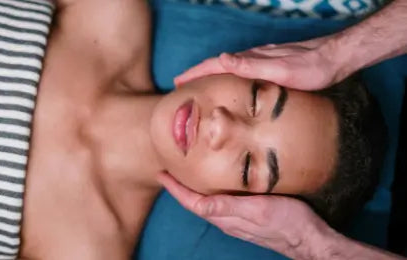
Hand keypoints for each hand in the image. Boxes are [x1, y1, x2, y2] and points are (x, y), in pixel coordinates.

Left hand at [157, 172, 336, 259]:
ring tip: (185, 173)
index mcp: (225, 217)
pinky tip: (216, 182)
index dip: (175, 188)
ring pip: (207, 202)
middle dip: (180, 187)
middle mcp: (227, 218)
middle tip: (169, 169)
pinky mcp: (247, 215)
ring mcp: (236, 218)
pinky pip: (221, 202)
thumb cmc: (286, 222)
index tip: (162, 174)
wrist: (308, 237)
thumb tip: (200, 204)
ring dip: (193, 189)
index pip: (192, 202)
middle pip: (195, 202)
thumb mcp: (258, 210)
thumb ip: (229, 207)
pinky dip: (210, 190)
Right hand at [174, 36, 348, 90]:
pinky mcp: (269, 64)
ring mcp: (261, 60)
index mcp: (251, 59)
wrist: (335, 58)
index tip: (178, 81)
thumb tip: (221, 58)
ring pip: (228, 66)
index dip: (195, 73)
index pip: (215, 64)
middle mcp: (253, 57)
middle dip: (197, 73)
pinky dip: (226, 75)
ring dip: (210, 74)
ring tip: (198, 84)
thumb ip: (251, 65)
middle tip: (180, 84)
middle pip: (217, 64)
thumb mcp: (281, 70)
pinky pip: (240, 69)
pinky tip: (229, 81)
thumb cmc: (310, 68)